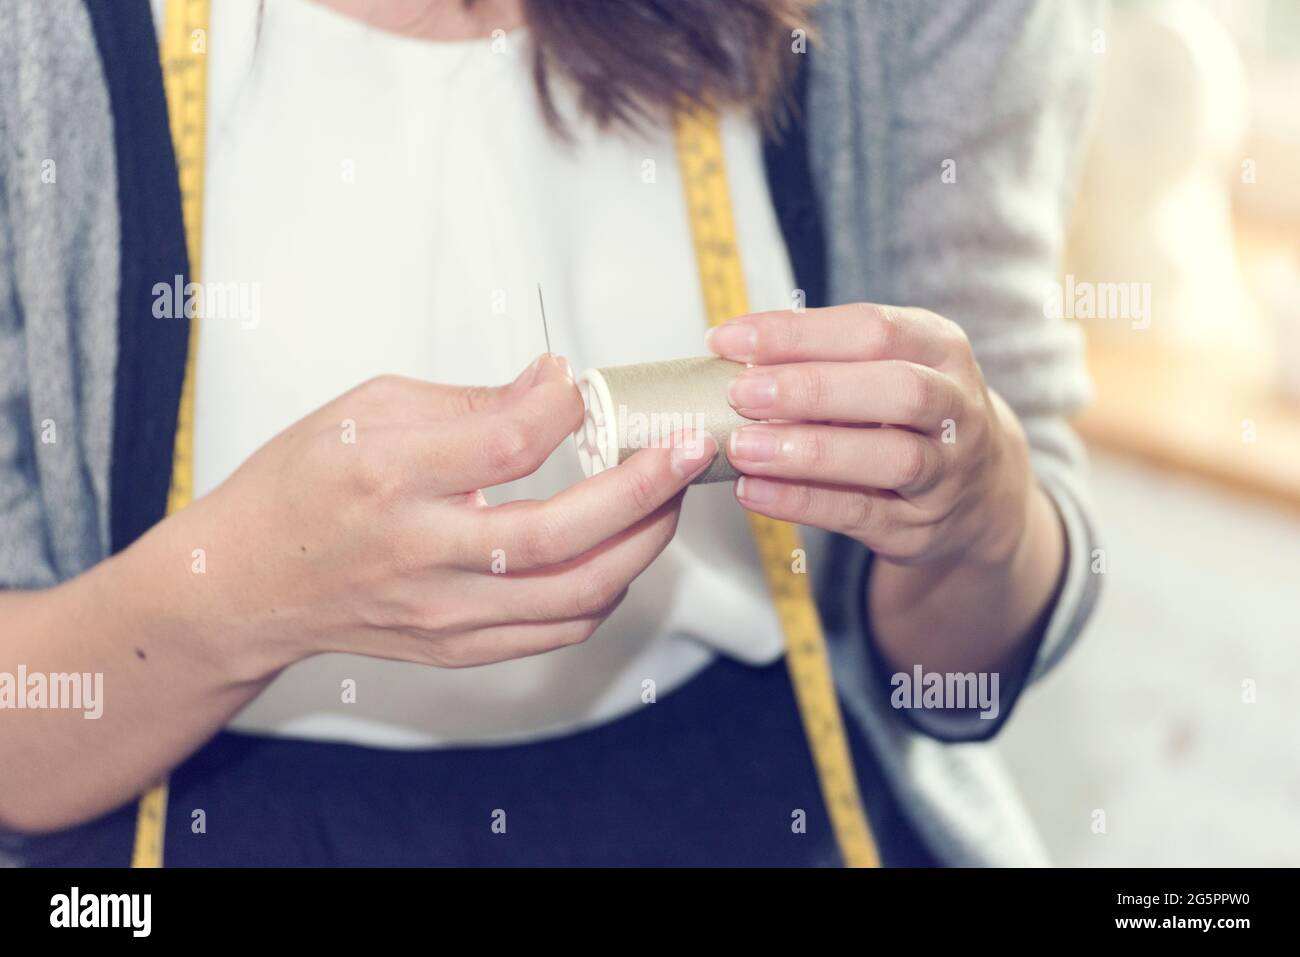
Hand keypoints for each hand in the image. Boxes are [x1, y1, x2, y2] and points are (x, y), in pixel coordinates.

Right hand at [183, 354, 716, 673]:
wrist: (247, 586)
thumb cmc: (302, 486)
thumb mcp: (368, 410)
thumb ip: (471, 402)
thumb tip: (555, 383)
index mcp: (389, 477)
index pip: (507, 441)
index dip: (568, 406)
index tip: (592, 385)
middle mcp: (419, 553)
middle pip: (560, 532)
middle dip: (644, 487)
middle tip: (687, 449)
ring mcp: (442, 612)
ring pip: (576, 594)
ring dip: (641, 543)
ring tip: (667, 498)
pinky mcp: (458, 648)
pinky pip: (558, 630)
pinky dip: (606, 589)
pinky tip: (621, 549)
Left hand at [707, 303, 1033, 567]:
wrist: (977, 489)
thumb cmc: (906, 412)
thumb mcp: (882, 366)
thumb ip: (822, 357)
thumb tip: (732, 352)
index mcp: (939, 347)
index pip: (871, 328)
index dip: (796, 332)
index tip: (728, 339)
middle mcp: (954, 406)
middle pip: (897, 390)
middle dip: (813, 389)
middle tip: (741, 393)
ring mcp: (946, 470)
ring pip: (890, 458)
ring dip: (809, 451)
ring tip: (743, 447)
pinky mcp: (919, 525)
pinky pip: (860, 512)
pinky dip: (801, 501)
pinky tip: (753, 490)